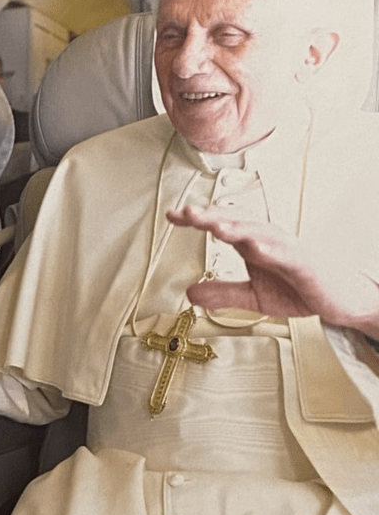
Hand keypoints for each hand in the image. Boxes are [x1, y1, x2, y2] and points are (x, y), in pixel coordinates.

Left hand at [167, 205, 378, 338]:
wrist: (340, 300)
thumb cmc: (299, 288)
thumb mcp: (253, 295)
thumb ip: (222, 292)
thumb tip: (190, 293)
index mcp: (253, 242)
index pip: (221, 223)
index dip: (198, 219)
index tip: (174, 215)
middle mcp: (267, 239)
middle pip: (236, 221)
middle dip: (211, 216)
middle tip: (187, 213)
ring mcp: (287, 249)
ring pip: (258, 232)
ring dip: (235, 227)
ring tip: (214, 225)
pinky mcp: (305, 264)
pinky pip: (286, 253)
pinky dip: (270, 249)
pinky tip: (255, 247)